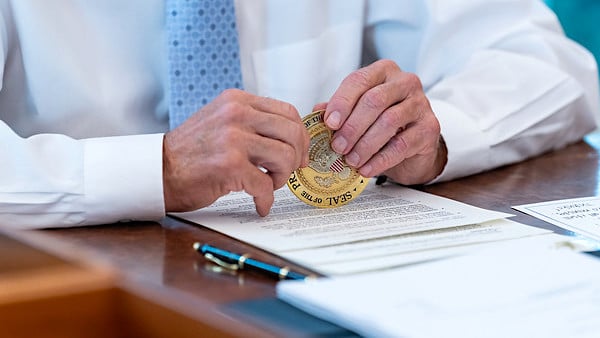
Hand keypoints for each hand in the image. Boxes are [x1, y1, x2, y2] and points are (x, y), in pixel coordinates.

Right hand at [163, 89, 308, 215]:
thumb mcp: (222, 121)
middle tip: (287, 172)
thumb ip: (253, 122)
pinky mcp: (230, 166)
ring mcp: (233, 139)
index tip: (300, 153)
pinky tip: (259, 204)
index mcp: (237, 101)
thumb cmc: (192, 152)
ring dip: (281, 177)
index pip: (288, 112)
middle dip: (296, 158)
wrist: (158, 170)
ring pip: (285, 157)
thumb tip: (291, 137)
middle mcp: (236, 114)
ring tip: (268, 185)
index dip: (300, 136)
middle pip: (292, 133)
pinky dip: (266, 199)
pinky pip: (265, 185)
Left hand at [323, 59, 445, 184]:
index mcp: (383, 72)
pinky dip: (380, 159)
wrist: (415, 145)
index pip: (359, 80)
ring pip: (388, 122)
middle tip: (338, 147)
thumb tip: (317, 112)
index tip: (329, 123)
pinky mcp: (430, 128)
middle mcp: (405, 82)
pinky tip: (366, 169)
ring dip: (365, 145)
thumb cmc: (382, 124)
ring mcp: (421, 104)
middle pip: (374, 101)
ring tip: (350, 160)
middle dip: (352, 126)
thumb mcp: (358, 113)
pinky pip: (402, 144)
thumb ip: (339, 110)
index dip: (342, 102)